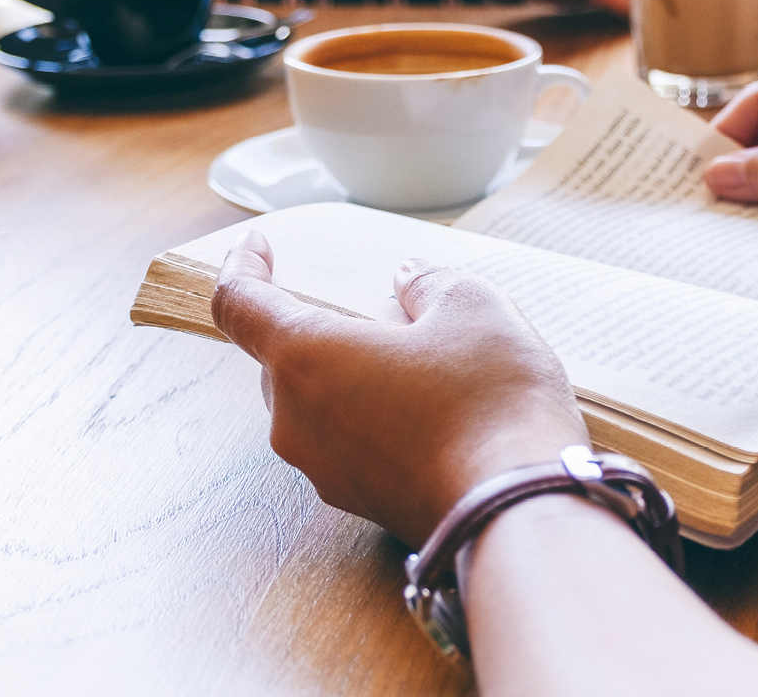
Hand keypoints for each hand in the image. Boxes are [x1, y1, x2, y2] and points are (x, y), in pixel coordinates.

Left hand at [212, 232, 587, 543]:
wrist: (517, 510)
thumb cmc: (488, 400)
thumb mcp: (471, 306)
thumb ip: (428, 284)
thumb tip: (408, 282)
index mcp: (305, 358)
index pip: (240, 305)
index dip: (244, 267)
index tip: (259, 246)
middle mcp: (296, 420)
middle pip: (286, 358)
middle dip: (328, 329)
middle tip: (389, 314)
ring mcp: (324, 470)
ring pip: (320, 404)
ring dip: (357, 377)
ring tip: (429, 366)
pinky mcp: (360, 503)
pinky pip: (351, 444)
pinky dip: (377, 418)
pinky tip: (437, 413)